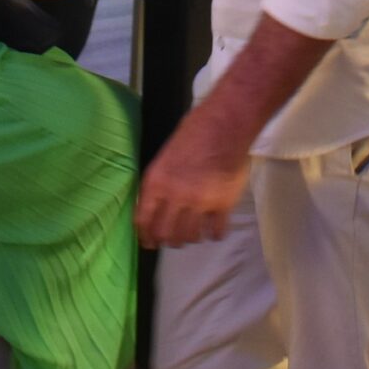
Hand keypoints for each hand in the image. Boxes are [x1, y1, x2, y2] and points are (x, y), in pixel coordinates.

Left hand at [135, 107, 250, 247]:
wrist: (225, 125)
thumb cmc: (194, 132)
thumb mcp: (165, 156)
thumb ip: (160, 183)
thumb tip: (156, 207)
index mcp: (156, 182)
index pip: (143, 220)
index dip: (145, 236)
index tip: (149, 243)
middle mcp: (175, 196)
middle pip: (166, 234)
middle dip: (168, 240)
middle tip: (173, 240)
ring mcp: (200, 202)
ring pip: (190, 236)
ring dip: (191, 237)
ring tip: (195, 232)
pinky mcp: (223, 205)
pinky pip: (216, 232)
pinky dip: (214, 234)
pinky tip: (214, 228)